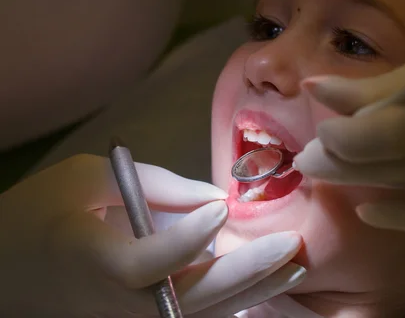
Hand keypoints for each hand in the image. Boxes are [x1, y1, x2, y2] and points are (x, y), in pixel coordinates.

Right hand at [0, 155, 304, 316]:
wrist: (15, 270)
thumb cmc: (44, 214)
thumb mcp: (84, 180)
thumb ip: (152, 187)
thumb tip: (216, 198)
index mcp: (93, 262)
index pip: (145, 263)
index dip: (184, 240)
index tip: (221, 206)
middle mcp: (119, 301)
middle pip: (190, 297)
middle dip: (246, 272)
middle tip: (292, 245)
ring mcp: (135, 317)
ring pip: (204, 313)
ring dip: (254, 291)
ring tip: (297, 265)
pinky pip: (199, 315)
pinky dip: (239, 300)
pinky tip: (273, 280)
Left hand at [294, 0, 404, 233]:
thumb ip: (387, 81)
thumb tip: (319, 90)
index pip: (395, 130)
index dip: (349, 138)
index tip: (323, 132)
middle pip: (404, 163)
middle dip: (348, 161)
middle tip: (314, 157)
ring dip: (370, 181)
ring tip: (333, 172)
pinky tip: (374, 209)